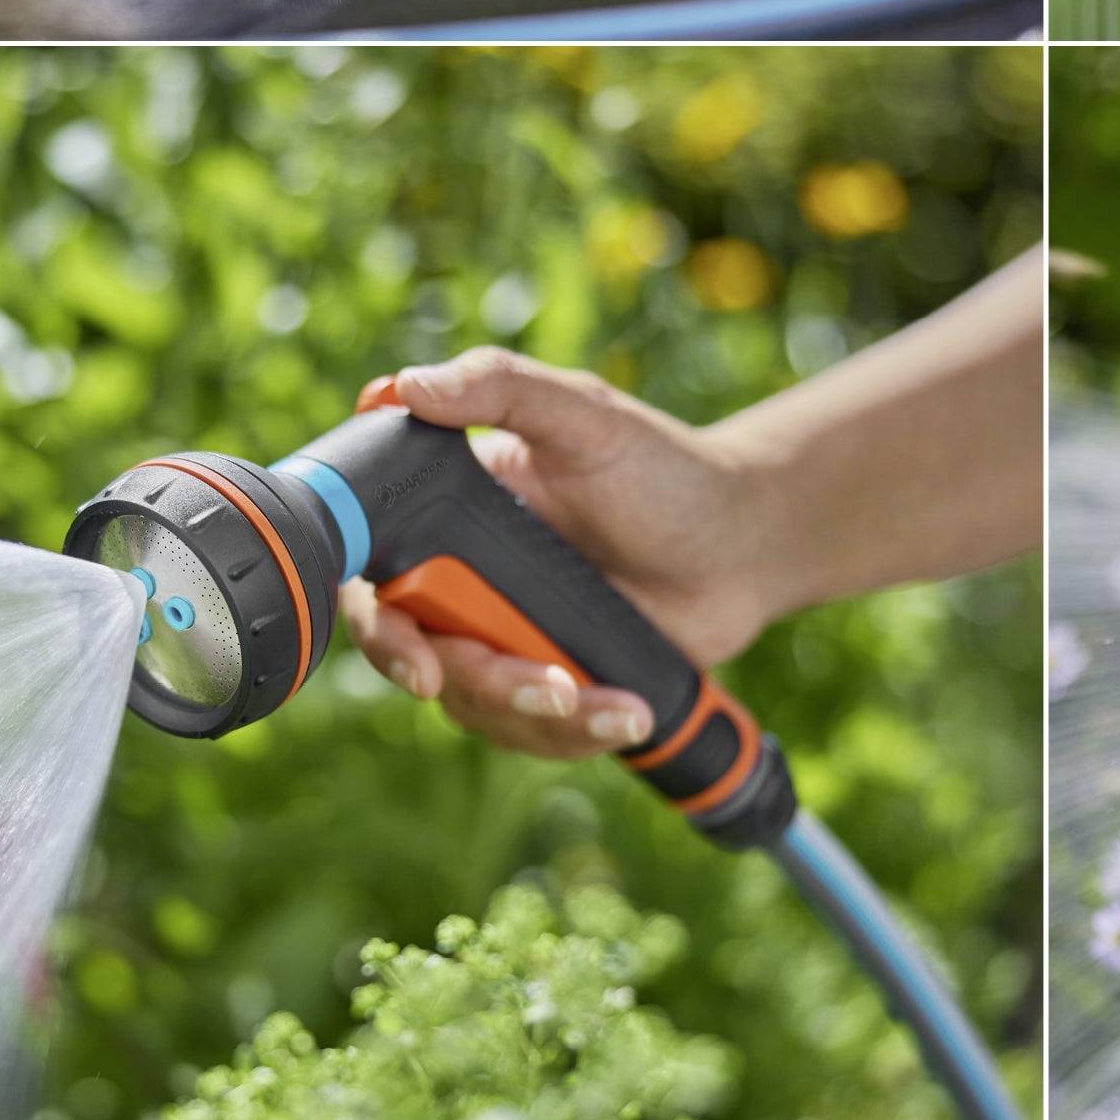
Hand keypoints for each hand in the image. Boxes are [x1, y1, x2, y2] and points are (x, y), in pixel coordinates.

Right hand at [340, 349, 774, 761]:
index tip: (418, 660)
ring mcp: (504, 637)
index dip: (379, 628)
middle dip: (482, 684)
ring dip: (539, 716)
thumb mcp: (585, 417)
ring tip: (612, 703)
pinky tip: (629, 714)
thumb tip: (403, 387)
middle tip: (549, 688)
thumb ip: (501, 386)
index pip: (374, 581)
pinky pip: (531, 733)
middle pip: (420, 659)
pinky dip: (578, 733)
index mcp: (451, 518)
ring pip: (477, 706)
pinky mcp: (549, 682)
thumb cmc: (664, 469)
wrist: (744, 542)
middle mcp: (463, 584)